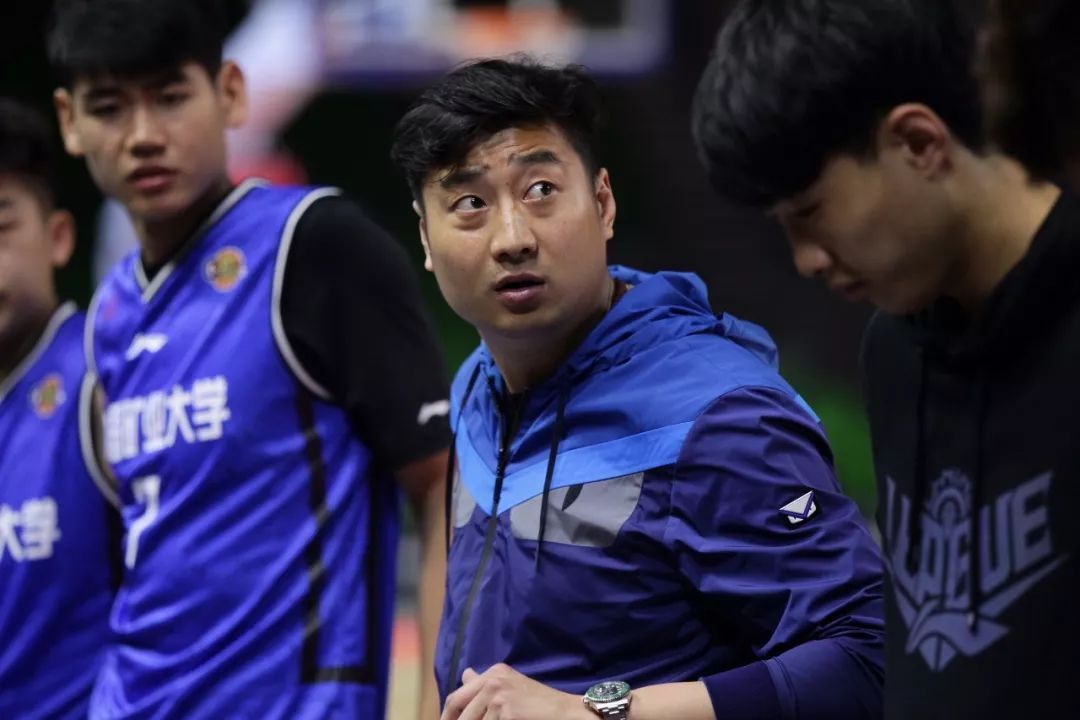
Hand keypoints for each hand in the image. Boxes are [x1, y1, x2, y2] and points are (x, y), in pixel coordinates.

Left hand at [440, 664, 594, 719]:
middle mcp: (493, 679)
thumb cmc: (539, 704)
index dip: (448, 715)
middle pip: (457, 708)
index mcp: (493, 673)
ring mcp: (498, 694)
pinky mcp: (506, 710)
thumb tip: (465, 674)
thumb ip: (484, 684)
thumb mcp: (509, 687)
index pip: (457, 696)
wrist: (564, 712)